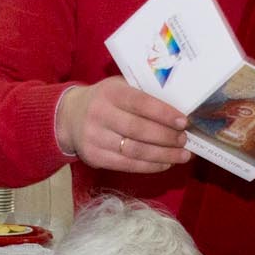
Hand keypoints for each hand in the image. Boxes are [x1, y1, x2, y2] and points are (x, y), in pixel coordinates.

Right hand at [55, 78, 189, 173]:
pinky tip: (165, 163)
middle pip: (138, 130)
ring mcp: (94, 138)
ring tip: (182, 155)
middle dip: (166, 137)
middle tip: (185, 140)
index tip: (184, 122)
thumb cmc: (105, 100)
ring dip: (163, 155)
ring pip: (135, 151)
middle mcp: (99, 114)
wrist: (69, 116)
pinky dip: (150, 166)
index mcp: (110, 93)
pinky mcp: (94, 157)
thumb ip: (143, 95)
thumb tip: (180, 110)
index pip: (140, 103)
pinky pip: (127, 165)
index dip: (164, 113)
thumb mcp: (119, 88)